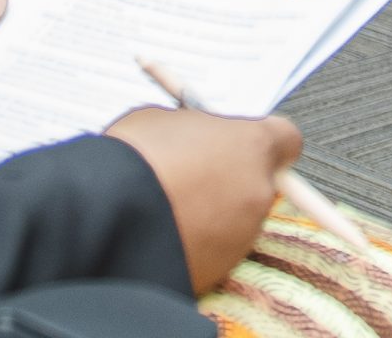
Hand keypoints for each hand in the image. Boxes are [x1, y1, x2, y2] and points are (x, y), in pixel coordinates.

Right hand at [105, 105, 302, 294]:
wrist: (106, 217)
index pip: (286, 140)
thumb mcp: (164, 120)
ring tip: (167, 208)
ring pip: (235, 220)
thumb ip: (195, 127)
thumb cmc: (134, 156)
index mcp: (252, 144)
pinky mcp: (218, 272)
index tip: (241, 147)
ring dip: (212, 214)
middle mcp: (257, 190)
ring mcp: (241, 236)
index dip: (263, 144)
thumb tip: (196, 134)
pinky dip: (196, 244)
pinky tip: (163, 233)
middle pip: (259, 183)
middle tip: (194, 179)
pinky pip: (213, 251)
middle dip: (232, 181)